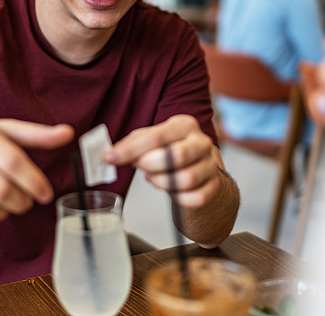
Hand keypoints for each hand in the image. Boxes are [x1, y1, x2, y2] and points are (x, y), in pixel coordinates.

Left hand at [104, 115, 221, 208]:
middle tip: (142, 167)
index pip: (156, 136)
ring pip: (186, 179)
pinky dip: (179, 198)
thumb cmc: (171, 150)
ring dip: (162, 182)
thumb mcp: (152, 140)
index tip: (110, 158)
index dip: (130, 150)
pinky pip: (196, 198)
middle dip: (151, 165)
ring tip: (155, 178)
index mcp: (185, 125)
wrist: (200, 168)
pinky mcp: (214, 186)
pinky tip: (172, 190)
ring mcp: (211, 165)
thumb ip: (131, 144)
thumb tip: (110, 154)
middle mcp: (201, 142)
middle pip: (177, 156)